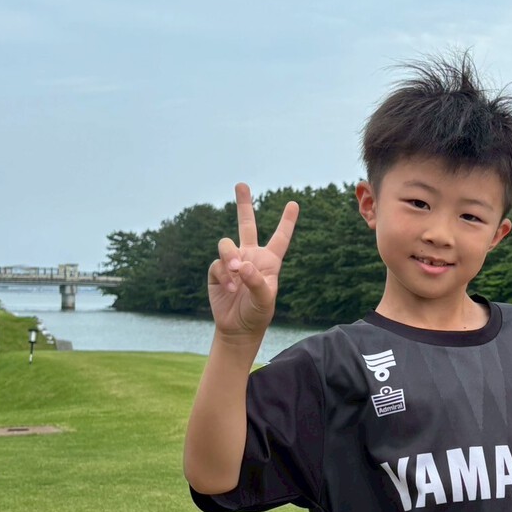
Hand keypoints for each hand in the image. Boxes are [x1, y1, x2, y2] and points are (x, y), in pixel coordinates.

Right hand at [207, 183, 298, 342]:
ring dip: (230, 258)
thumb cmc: (257, 313)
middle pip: (246, 225)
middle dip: (244, 204)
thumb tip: (242, 264)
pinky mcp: (217, 270)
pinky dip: (223, 275)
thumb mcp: (264, 299)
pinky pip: (217, 264)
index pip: (280, 237)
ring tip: (236, 274)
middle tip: (241, 184)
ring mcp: (233, 262)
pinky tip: (229, 288)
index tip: (294, 203)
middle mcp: (251, 256)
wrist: (238, 327)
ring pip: (226, 244)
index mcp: (269, 261)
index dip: (287, 221)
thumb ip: (256, 280)